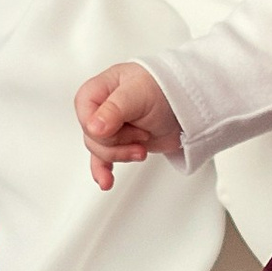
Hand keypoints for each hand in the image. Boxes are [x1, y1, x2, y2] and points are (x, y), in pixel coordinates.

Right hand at [76, 61, 182, 191]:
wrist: (186, 106)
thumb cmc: (163, 88)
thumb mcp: (137, 94)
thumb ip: (113, 109)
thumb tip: (94, 128)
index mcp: (97, 91)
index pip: (85, 117)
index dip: (102, 128)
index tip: (121, 125)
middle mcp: (100, 109)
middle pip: (93, 138)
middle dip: (119, 142)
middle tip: (142, 133)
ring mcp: (110, 128)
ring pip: (100, 152)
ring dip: (123, 154)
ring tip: (142, 146)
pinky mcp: (120, 144)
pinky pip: (102, 161)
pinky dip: (103, 172)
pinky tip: (106, 182)